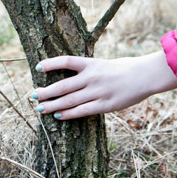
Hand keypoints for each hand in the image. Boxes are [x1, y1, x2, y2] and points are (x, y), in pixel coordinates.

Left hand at [32, 51, 176, 119]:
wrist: (144, 76)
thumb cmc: (124, 68)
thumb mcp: (104, 64)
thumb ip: (89, 71)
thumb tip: (72, 78)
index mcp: (91, 63)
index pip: (66, 61)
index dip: (50, 63)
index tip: (37, 67)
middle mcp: (91, 77)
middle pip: (62, 85)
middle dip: (46, 91)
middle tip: (32, 95)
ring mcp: (97, 92)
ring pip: (69, 100)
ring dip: (52, 105)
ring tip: (40, 108)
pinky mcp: (104, 105)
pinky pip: (82, 111)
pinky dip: (68, 114)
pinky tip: (58, 116)